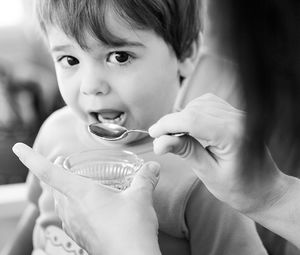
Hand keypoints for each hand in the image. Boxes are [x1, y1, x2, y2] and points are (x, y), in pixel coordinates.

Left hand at [12, 143, 161, 254]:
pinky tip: (90, 210)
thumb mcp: (140, 197)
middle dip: (54, 174)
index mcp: (81, 193)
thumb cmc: (131, 229)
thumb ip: (145, 178)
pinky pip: (72, 218)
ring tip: (75, 185)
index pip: (49, 172)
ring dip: (64, 192)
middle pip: (54, 189)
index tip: (18, 149)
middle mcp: (73, 209)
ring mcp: (76, 226)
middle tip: (59, 164)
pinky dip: (75, 208)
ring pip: (61, 204)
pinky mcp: (83, 238)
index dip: (31, 159)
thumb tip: (153, 166)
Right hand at [149, 94, 286, 212]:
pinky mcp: (237, 115)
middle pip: (194, 109)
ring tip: (173, 133)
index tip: (152, 134)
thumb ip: (185, 152)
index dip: (168, 124)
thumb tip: (159, 142)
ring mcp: (239, 115)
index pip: (192, 119)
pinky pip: (210, 105)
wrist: (265, 190)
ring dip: (183, 116)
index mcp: (233, 135)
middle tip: (160, 138)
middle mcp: (238, 119)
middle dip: (172, 121)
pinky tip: (188, 126)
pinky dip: (194, 112)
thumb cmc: (240, 189)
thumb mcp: (209, 174)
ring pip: (200, 104)